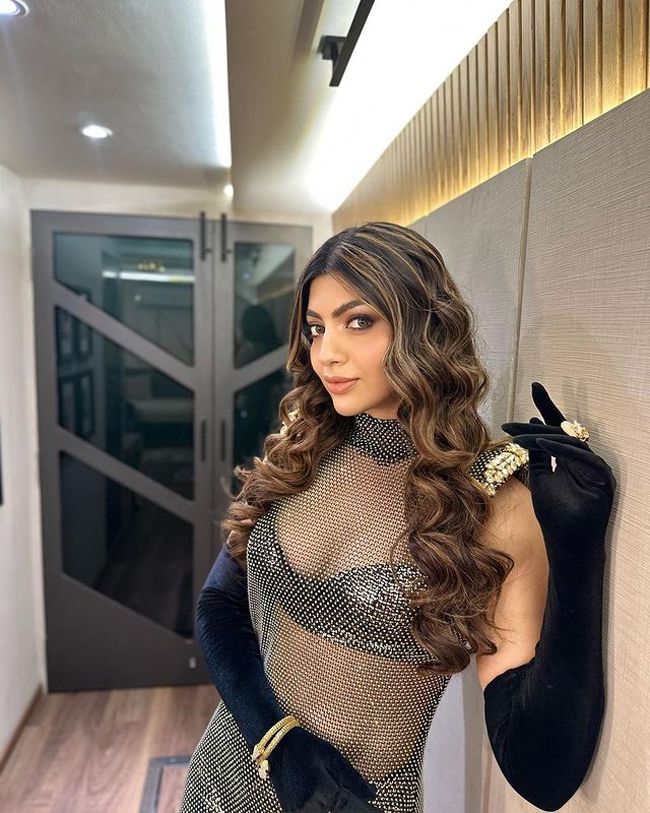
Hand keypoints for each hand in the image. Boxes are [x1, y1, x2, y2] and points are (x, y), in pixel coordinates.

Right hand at [267, 725, 377, 812]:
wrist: (277, 747)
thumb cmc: (307, 747)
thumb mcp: (332, 756)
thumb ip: (353, 779)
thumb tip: (373, 795)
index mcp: (321, 789)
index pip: (351, 809)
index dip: (367, 812)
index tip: (381, 812)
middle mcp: (308, 806)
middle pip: (340, 812)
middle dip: (350, 805)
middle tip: (348, 790)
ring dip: (335, 805)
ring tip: (322, 781)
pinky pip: (317, 812)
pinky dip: (323, 806)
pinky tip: (318, 790)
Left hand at [501, 381, 615, 558]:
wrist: (569, 546)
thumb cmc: (555, 517)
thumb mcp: (541, 481)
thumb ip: (538, 457)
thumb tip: (530, 430)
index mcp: (571, 458)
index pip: (559, 427)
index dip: (547, 406)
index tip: (534, 386)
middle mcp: (585, 460)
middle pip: (564, 431)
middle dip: (537, 423)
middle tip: (511, 423)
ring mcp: (597, 469)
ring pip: (572, 442)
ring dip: (544, 437)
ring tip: (519, 436)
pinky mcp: (603, 480)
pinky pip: (584, 458)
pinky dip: (562, 450)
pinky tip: (542, 444)